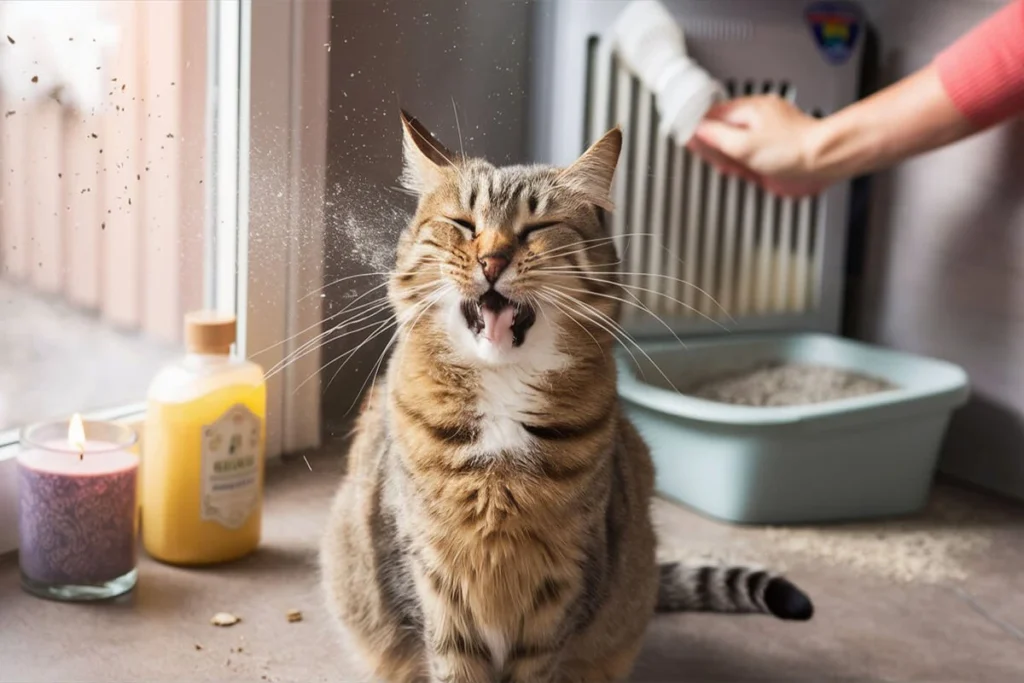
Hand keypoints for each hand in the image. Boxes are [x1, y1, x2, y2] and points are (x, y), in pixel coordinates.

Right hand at [687, 95, 830, 196]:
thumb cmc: (792, 149)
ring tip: (730, 167)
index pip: (713, 115)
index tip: (687, 139)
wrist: (824, 161)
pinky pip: (751, 154)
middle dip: (715, 146)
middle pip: (724, 130)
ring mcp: (768, 134)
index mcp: (749, 110)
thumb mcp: (743, 145)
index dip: (698, 129)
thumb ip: (716, 137)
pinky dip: (743, 163)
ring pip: (737, 143)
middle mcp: (759, 119)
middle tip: (709, 157)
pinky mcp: (776, 150)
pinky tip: (742, 170)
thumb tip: (697, 131)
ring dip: (729, 157)